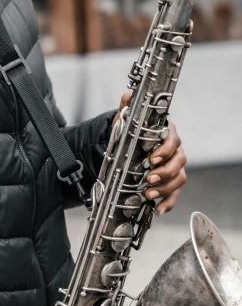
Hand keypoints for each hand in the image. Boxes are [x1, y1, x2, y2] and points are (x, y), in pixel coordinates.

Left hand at [113, 91, 186, 215]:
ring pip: (179, 178)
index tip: (152, 158)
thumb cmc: (130, 135)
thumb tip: (128, 96)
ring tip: (149, 193)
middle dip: (165, 171)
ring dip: (166, 188)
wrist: (126, 149)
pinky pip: (174, 195)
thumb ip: (127, 109)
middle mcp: (174, 151)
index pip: (173, 140)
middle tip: (149, 178)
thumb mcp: (125, 121)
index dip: (164, 150)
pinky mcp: (169, 183)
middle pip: (180, 161)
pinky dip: (167, 203)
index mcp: (166, 134)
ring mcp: (173, 167)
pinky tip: (158, 209)